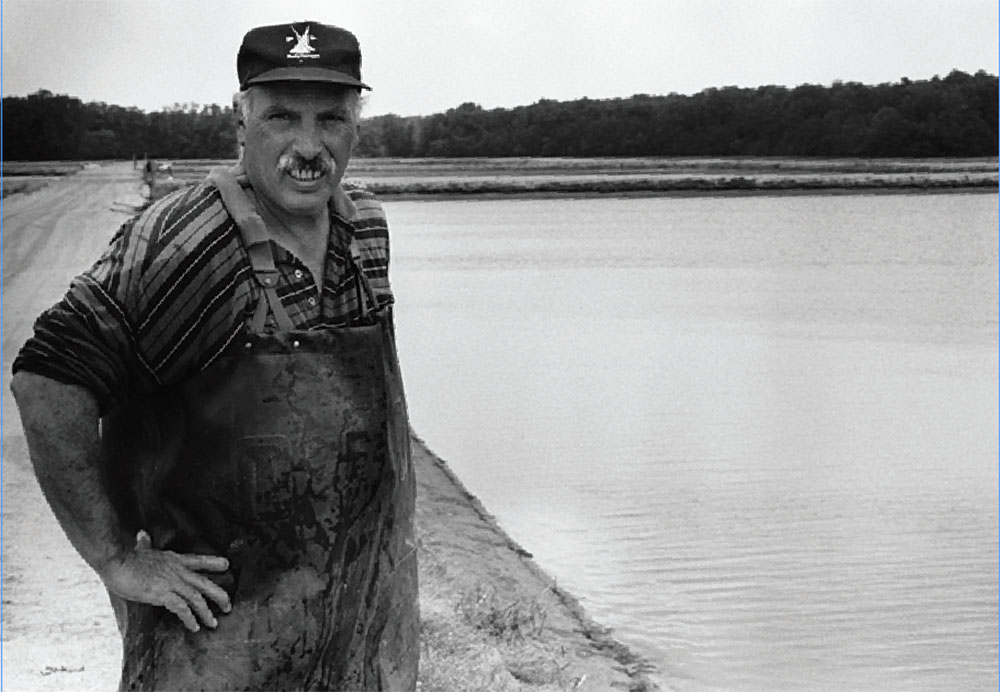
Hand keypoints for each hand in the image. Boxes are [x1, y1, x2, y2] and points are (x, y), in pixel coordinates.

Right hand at [99, 530, 232, 631]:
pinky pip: (181, 608)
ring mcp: (171, 582)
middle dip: (219, 595)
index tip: (227, 565)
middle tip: (228, 606)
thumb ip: (145, 543)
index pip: (199, 560)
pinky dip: (190, 618)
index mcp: (174, 560)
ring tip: (213, 623)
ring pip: (196, 598)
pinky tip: (194, 627)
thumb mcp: (141, 549)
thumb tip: (142, 533)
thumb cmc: (125, 557)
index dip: (214, 562)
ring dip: (206, 612)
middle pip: (205, 583)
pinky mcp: (161, 594)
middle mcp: (177, 570)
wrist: (116, 561)